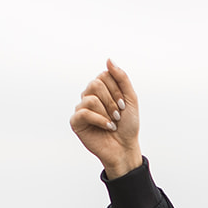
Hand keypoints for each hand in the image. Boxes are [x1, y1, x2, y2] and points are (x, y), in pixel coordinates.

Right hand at [70, 59, 142, 179]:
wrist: (125, 147)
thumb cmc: (128, 125)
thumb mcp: (131, 98)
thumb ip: (121, 78)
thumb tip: (108, 59)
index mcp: (100, 89)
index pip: (104, 75)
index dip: (116, 90)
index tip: (124, 105)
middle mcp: (88, 96)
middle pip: (95, 84)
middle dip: (111, 101)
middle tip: (118, 115)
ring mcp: (81, 108)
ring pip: (91, 98)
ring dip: (107, 112)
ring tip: (113, 123)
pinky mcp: (76, 122)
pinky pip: (84, 112)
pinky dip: (100, 120)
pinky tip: (107, 127)